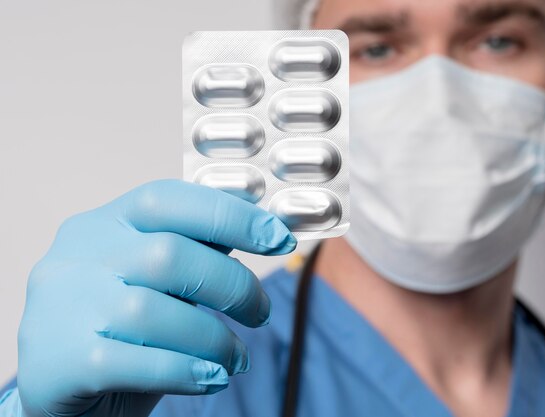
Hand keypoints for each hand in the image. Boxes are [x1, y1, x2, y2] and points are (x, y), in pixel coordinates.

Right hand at [16, 179, 295, 416]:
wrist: (56, 385)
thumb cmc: (117, 324)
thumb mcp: (150, 277)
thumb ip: (192, 252)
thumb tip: (258, 229)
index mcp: (105, 223)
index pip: (168, 199)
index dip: (230, 214)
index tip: (278, 237)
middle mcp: (79, 255)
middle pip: (169, 255)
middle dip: (233, 286)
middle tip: (259, 313)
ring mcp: (62, 306)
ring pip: (152, 311)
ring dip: (213, 339)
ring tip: (235, 359)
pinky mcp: (61, 360)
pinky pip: (138, 362)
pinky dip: (187, 371)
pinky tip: (211, 378)